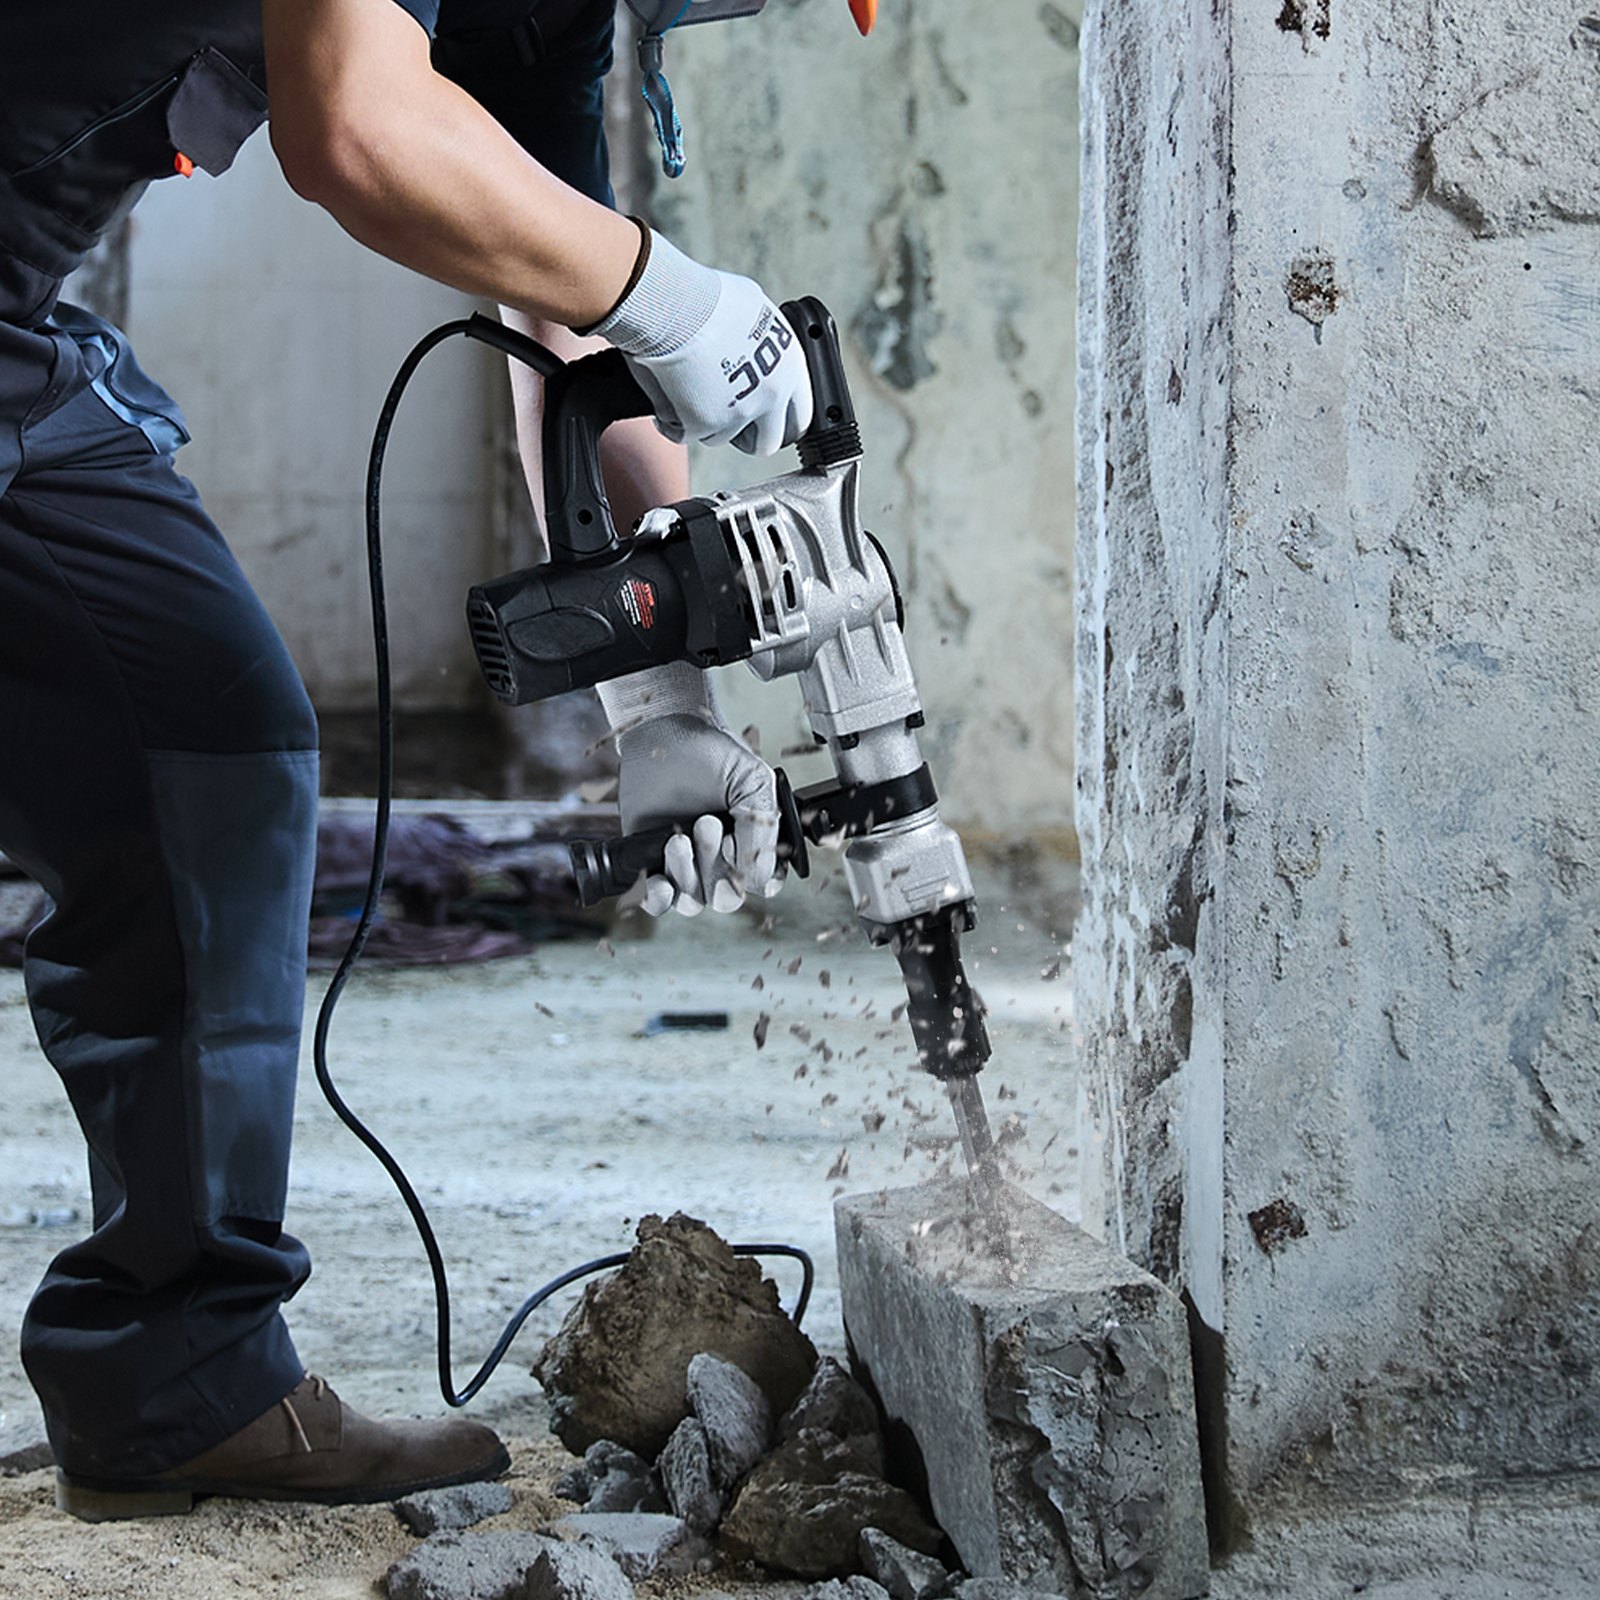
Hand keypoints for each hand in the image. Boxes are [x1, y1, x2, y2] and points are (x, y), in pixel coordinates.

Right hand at [587, 229, 813, 455]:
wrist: (672, 305)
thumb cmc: (706, 298)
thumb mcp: (754, 309)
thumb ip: (762, 340)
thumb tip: (756, 344)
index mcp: (790, 367)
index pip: (801, 415)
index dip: (781, 422)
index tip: (765, 422)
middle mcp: (770, 394)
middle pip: (766, 442)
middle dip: (746, 438)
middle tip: (725, 422)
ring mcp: (738, 412)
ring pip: (721, 438)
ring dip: (704, 423)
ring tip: (686, 392)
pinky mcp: (704, 423)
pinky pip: (684, 434)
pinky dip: (672, 421)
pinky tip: (665, 397)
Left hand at [614, 714, 782, 916]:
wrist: (662, 732)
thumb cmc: (710, 750)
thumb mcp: (753, 781)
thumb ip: (763, 827)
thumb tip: (758, 877)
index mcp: (754, 841)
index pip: (764, 881)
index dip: (754, 875)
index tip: (738, 848)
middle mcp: (722, 858)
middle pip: (726, 897)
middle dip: (715, 867)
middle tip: (706, 824)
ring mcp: (688, 863)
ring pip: (693, 901)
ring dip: (686, 875)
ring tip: (678, 837)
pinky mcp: (654, 862)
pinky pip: (659, 901)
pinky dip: (659, 898)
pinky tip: (660, 879)